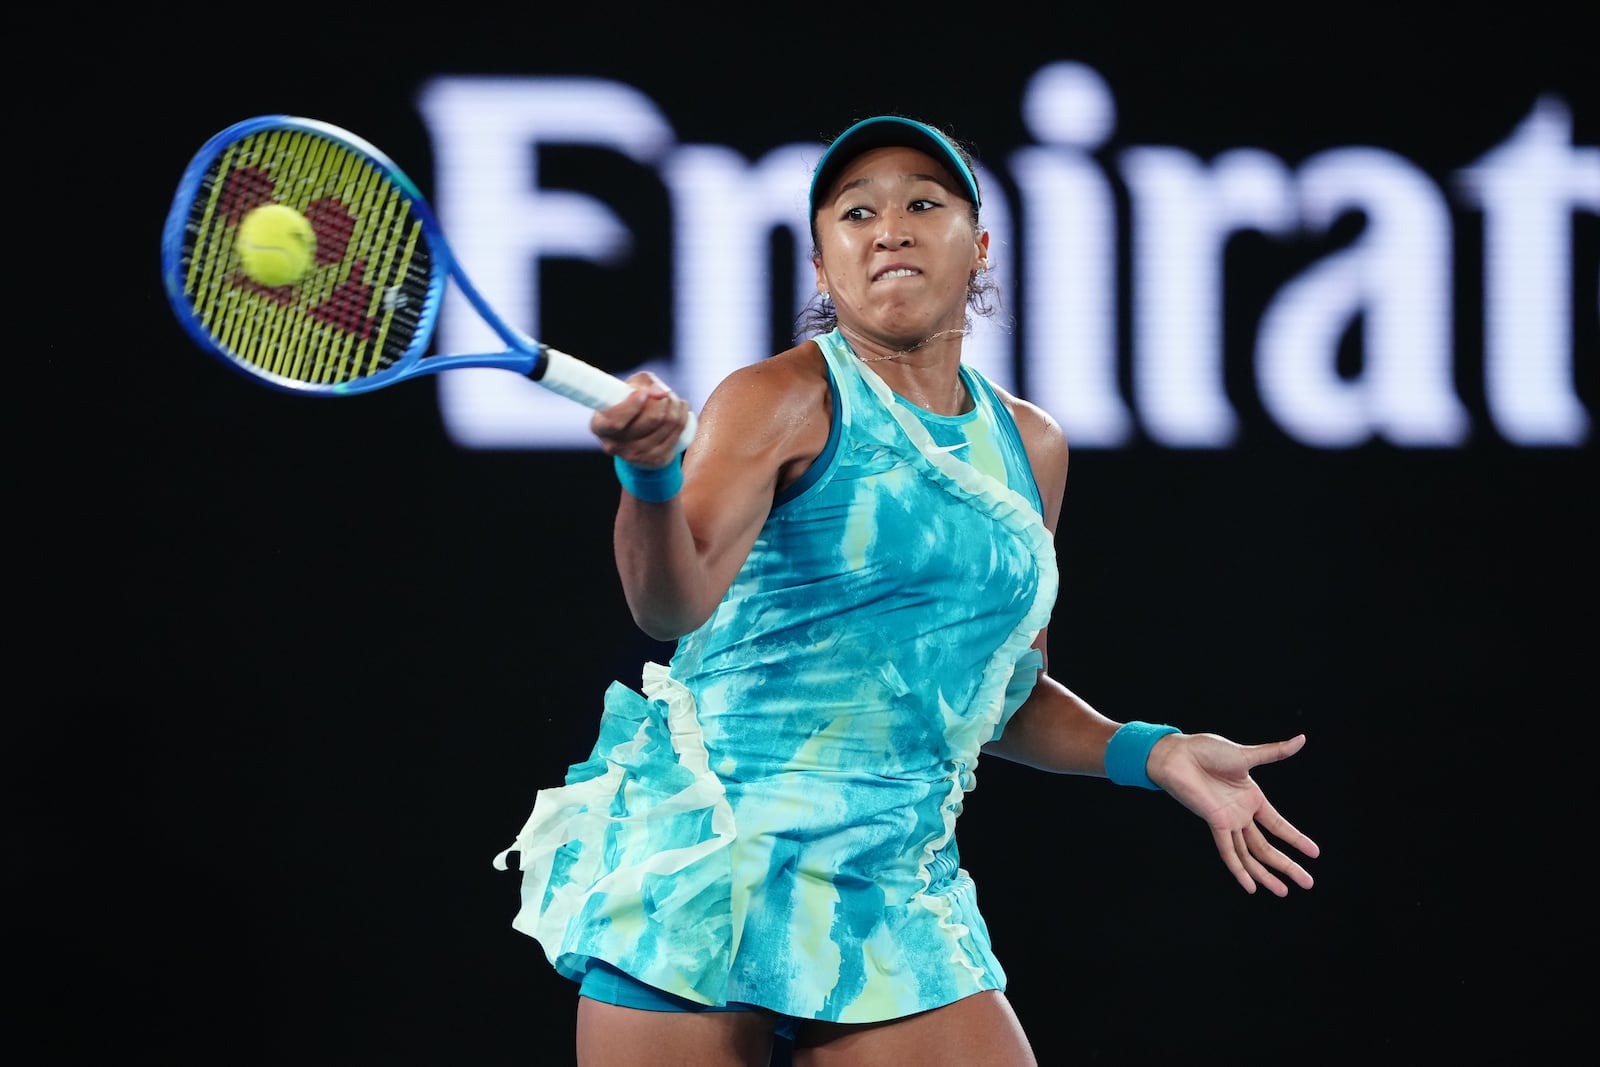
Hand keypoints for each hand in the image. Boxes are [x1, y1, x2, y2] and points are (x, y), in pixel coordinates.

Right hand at [590, 371, 691, 467]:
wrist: (637, 435)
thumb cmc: (629, 404)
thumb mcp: (628, 388)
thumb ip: (643, 383)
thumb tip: (660, 392)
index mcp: (600, 427)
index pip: (616, 421)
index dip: (633, 405)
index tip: (644, 393)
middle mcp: (614, 445)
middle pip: (650, 420)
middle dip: (663, 400)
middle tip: (666, 393)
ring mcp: (635, 456)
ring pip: (668, 424)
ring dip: (675, 405)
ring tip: (673, 399)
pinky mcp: (654, 460)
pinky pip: (677, 433)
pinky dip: (683, 416)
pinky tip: (680, 408)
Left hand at [1146, 732, 1318, 895]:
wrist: (1178, 754)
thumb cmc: (1207, 750)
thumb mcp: (1247, 755)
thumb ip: (1275, 752)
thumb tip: (1302, 739)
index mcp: (1252, 798)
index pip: (1278, 825)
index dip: (1296, 839)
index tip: (1315, 853)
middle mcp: (1241, 813)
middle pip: (1267, 847)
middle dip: (1287, 865)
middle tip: (1309, 883)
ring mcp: (1228, 821)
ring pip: (1250, 854)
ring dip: (1267, 874)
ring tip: (1284, 892)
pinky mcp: (1214, 822)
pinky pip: (1228, 852)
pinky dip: (1239, 869)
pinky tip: (1251, 887)